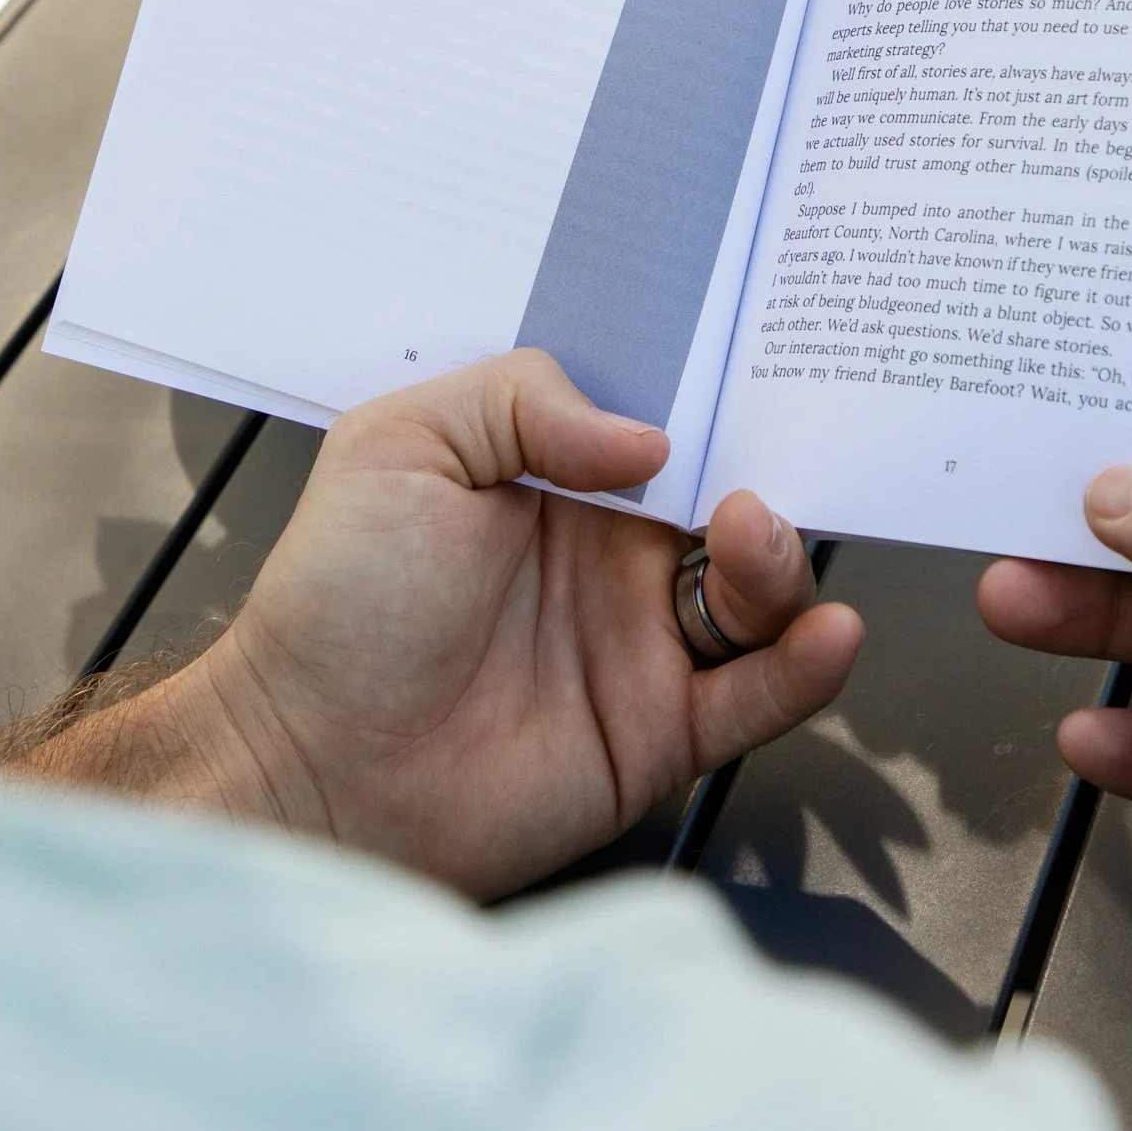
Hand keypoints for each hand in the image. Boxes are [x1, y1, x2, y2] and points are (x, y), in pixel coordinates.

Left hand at [71, 350, 861, 898]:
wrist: (307, 765)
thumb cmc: (333, 604)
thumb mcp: (401, 445)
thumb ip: (523, 400)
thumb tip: (651, 436)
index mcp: (554, 479)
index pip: (667, 425)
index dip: (716, 400)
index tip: (764, 365)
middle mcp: (608, 557)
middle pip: (730, 503)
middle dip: (768, 474)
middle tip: (762, 464)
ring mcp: (639, 646)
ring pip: (756, 594)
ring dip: (780, 561)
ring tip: (753, 539)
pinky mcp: (659, 734)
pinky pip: (758, 696)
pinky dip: (807, 665)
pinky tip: (824, 631)